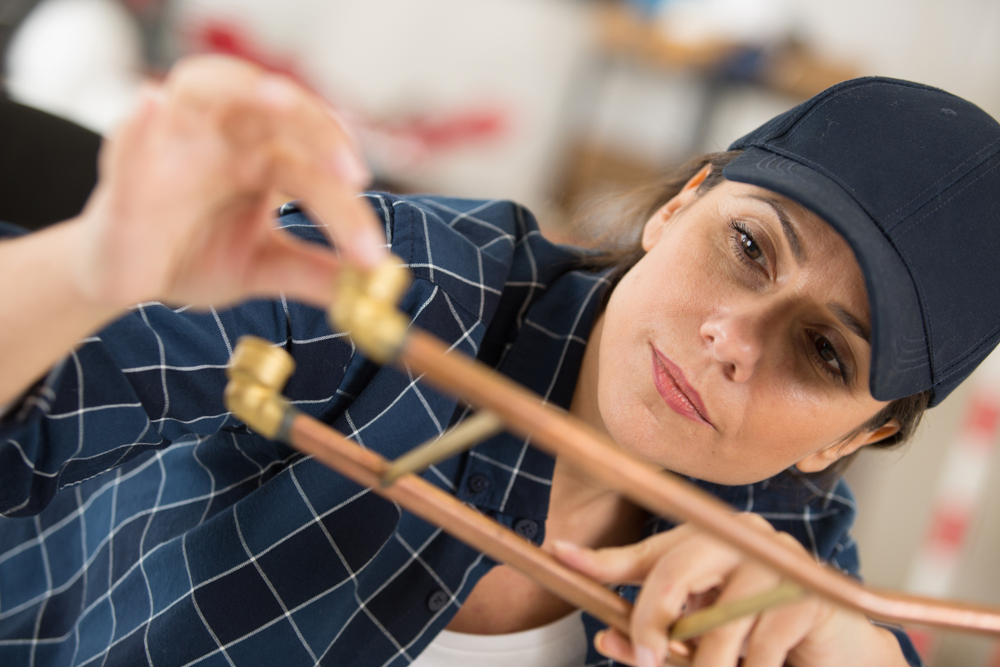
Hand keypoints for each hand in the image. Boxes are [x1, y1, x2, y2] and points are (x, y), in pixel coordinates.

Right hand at [74, 55, 385, 309]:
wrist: (128, 280)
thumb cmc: (196, 254)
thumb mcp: (264, 267)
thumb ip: (316, 273)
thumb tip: (378, 284)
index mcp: (263, 157)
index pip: (313, 157)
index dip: (346, 187)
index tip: (370, 238)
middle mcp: (225, 138)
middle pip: (276, 110)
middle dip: (316, 129)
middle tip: (350, 171)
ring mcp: (174, 146)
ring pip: (207, 90)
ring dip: (244, 91)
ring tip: (278, 99)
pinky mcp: (125, 172)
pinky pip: (129, 139)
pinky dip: (140, 122)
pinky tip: (152, 101)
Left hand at [552, 514, 909, 666]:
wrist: (836, 654)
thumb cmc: (759, 639)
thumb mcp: (699, 636)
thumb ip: (657, 635)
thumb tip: (605, 635)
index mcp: (709, 540)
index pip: (648, 552)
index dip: (604, 559)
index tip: (560, 555)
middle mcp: (738, 536)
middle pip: (674, 570)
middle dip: (653, 622)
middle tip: (650, 660)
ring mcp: (775, 559)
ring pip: (715, 624)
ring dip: (708, 665)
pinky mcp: (807, 594)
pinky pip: (758, 648)